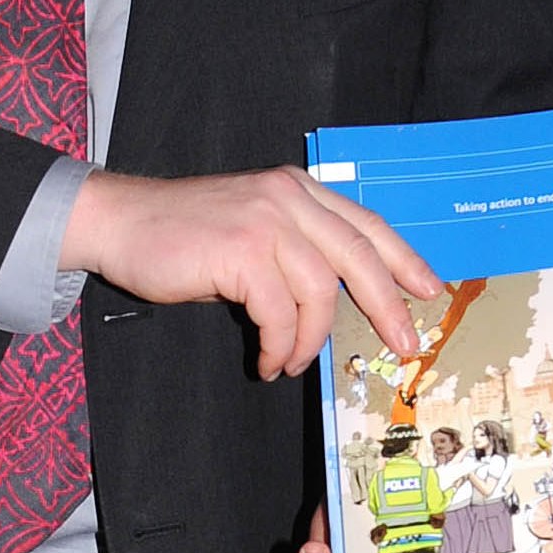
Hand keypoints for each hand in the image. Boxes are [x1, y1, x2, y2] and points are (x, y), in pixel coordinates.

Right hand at [62, 168, 440, 377]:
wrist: (122, 222)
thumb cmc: (187, 237)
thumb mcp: (254, 232)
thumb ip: (297, 253)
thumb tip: (340, 304)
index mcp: (298, 189)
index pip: (367, 223)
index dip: (404, 258)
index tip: (429, 290)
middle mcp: (288, 197)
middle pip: (359, 253)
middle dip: (388, 304)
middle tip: (402, 344)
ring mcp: (266, 220)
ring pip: (320, 290)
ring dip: (312, 340)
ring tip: (293, 363)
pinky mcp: (240, 249)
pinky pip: (279, 311)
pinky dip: (279, 345)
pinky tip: (267, 361)